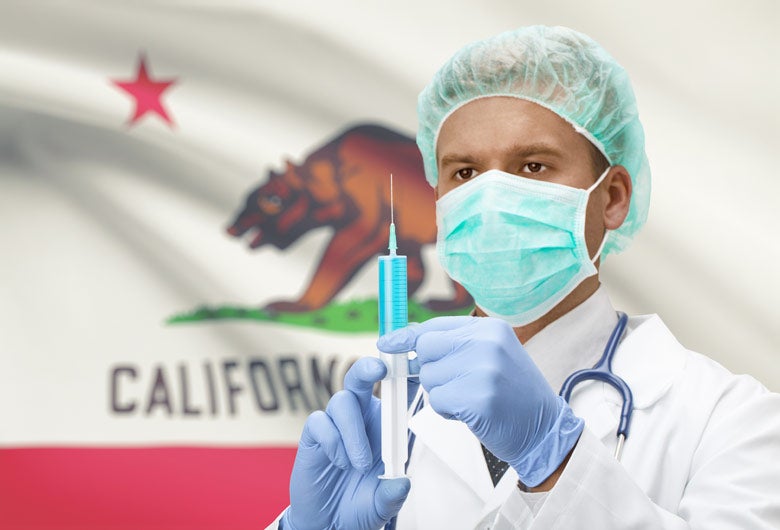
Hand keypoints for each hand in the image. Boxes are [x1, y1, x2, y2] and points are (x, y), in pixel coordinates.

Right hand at [282, 357, 410, 529]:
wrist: (329, 522)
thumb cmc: (360, 504)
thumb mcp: (383, 505)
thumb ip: (392, 495)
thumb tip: (402, 483)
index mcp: (385, 424)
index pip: (396, 392)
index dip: (403, 373)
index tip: (411, 363)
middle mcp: (362, 417)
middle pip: (362, 377)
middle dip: (370, 367)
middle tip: (378, 370)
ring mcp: (337, 423)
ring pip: (343, 401)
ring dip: (353, 432)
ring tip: (358, 464)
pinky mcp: (315, 434)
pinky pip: (320, 422)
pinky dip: (333, 441)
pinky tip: (339, 461)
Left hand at [377, 316, 582, 486]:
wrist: (544, 429)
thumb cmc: (512, 394)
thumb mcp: (490, 356)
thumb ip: (455, 345)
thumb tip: (407, 340)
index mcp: (489, 328)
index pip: (435, 325)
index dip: (407, 336)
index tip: (386, 342)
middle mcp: (487, 342)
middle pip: (426, 348)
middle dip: (431, 369)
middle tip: (455, 384)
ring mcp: (484, 369)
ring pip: (430, 377)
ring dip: (441, 393)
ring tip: (471, 398)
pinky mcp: (478, 398)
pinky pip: (438, 401)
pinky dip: (447, 411)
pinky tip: (471, 413)